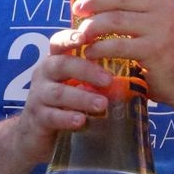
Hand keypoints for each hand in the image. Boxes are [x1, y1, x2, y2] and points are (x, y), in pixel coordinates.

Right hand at [11, 39, 125, 163]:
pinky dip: (67, 118)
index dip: (70, 38)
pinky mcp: (37, 119)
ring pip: (57, 93)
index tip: (85, 38)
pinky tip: (81, 121)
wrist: (35, 135)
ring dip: (81, 97)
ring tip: (101, 105)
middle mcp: (43, 75)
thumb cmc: (64, 106)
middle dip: (85, 70)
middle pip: (61, 65)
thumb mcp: (77, 86)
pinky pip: (51, 116)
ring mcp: (37, 97)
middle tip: (108, 80)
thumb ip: (97, 78)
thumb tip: (138, 70)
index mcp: (55, 62)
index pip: (59, 42)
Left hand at [67, 0, 173, 109]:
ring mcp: (161, 27)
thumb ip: (138, 6)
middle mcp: (165, 5)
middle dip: (92, 2)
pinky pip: (116, 45)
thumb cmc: (165, 47)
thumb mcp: (159, 19)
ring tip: (81, 34)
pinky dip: (98, 48)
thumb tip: (96, 0)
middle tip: (77, 9)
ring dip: (91, 27)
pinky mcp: (153, 49)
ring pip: (114, 20)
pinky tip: (90, 52)